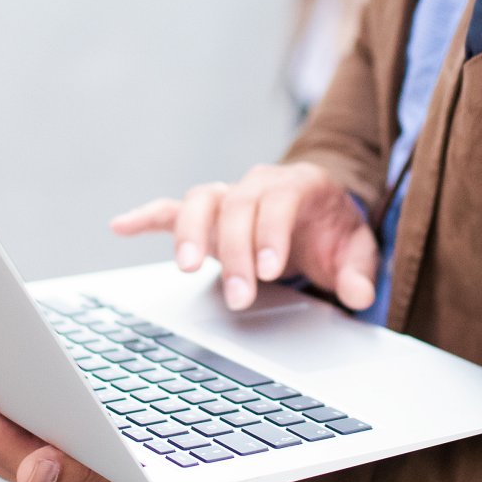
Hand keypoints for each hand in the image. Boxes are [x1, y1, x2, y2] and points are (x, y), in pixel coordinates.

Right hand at [111, 161, 379, 312]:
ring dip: (190, 233)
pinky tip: (121, 226)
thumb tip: (359, 295)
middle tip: (239, 297)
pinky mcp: (208, 214)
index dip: (270, 231)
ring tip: (184, 268)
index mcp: (298, 185)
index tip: (268, 268)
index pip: (278, 200)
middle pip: (237, 206)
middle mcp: (258, 184)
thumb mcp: (358, 248)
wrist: (319, 211)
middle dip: (235, 252)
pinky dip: (147, 216)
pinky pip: (173, 209)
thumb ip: (360, 270)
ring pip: (202, 201)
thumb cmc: (335, 230)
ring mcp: (230, 197)